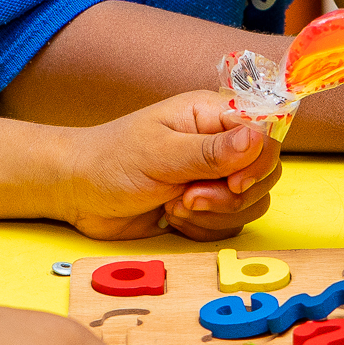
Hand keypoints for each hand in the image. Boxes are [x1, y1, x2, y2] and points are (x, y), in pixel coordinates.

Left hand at [57, 91, 281, 240]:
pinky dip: (204, 229)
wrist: (78, 193)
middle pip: (265, 173)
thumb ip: (210, 151)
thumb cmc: (111, 161)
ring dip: (214, 215)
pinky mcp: (206, 207)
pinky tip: (172, 219)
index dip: (258, 162)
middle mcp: (219, 143)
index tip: (233, 183)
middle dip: (230, 197)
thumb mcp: (159, 154)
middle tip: (186, 199)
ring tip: (174, 206)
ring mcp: (214, 176)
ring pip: (250, 203)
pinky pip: (229, 225)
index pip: (265, 133)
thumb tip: (257, 139)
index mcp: (211, 115)